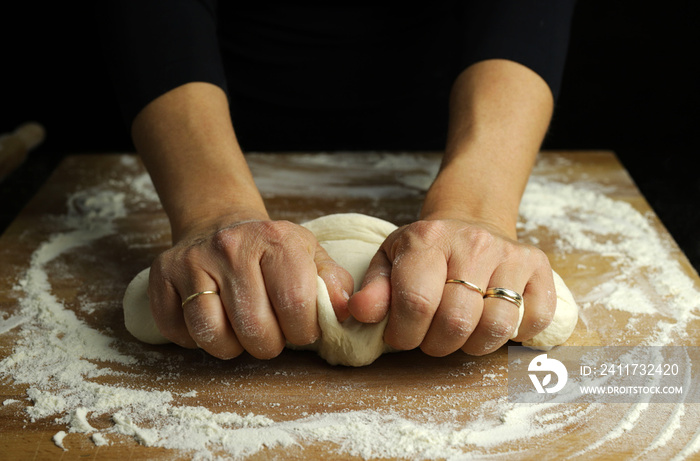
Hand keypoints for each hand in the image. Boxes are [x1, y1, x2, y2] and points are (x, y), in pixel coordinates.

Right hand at [147, 216, 353, 359]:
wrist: (219, 223)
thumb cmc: (270, 249)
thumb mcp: (309, 254)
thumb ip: (332, 283)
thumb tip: (345, 311)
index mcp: (275, 239)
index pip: (296, 305)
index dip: (303, 331)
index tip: (300, 329)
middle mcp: (231, 247)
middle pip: (254, 328)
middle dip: (268, 345)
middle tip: (270, 334)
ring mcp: (192, 261)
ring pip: (211, 335)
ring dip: (230, 347)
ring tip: (240, 332)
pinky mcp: (162, 275)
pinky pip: (178, 332)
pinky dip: (195, 340)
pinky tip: (212, 321)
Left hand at [346, 218, 555, 355]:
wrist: (470, 220)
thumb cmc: (425, 251)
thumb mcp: (389, 261)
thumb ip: (373, 290)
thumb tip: (358, 312)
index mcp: (427, 240)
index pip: (417, 303)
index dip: (405, 334)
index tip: (402, 336)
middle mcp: (473, 243)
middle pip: (457, 321)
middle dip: (437, 344)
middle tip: (430, 338)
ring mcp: (510, 254)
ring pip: (497, 326)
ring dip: (473, 345)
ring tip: (460, 334)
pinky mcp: (539, 267)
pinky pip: (534, 320)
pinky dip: (516, 334)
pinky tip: (493, 322)